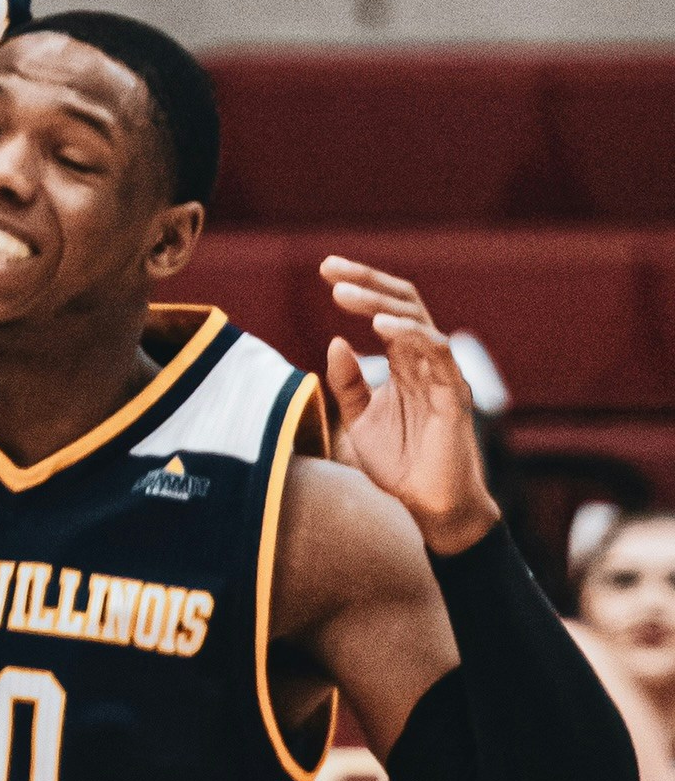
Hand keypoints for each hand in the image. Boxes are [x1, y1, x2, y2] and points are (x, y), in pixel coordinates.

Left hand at [321, 261, 499, 554]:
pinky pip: (438, 351)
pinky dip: (410, 333)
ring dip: (379, 304)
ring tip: (344, 295)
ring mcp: (443, 376)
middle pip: (403, 303)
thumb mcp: (359, 420)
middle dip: (367, 281)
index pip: (385, 308)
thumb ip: (347, 382)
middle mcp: (425, 362)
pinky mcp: (455, 395)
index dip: (360, 285)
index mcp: (405, 363)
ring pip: (418, 320)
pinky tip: (381, 325)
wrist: (427, 512)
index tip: (325, 269)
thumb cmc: (398, 466)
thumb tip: (334, 341)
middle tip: (330, 269)